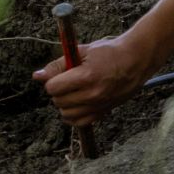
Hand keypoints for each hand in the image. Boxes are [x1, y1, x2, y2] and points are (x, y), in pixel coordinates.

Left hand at [33, 32, 152, 125]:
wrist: (136, 60)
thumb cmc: (109, 52)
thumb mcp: (81, 51)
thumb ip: (58, 65)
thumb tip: (37, 76)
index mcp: (87, 77)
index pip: (53, 88)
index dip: (52, 80)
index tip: (59, 74)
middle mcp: (93, 95)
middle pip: (58, 101)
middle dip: (57, 91)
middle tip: (67, 81)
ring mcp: (100, 105)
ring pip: (67, 114)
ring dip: (64, 103)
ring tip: (72, 92)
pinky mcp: (105, 112)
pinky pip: (80, 122)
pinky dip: (73, 116)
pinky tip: (76, 104)